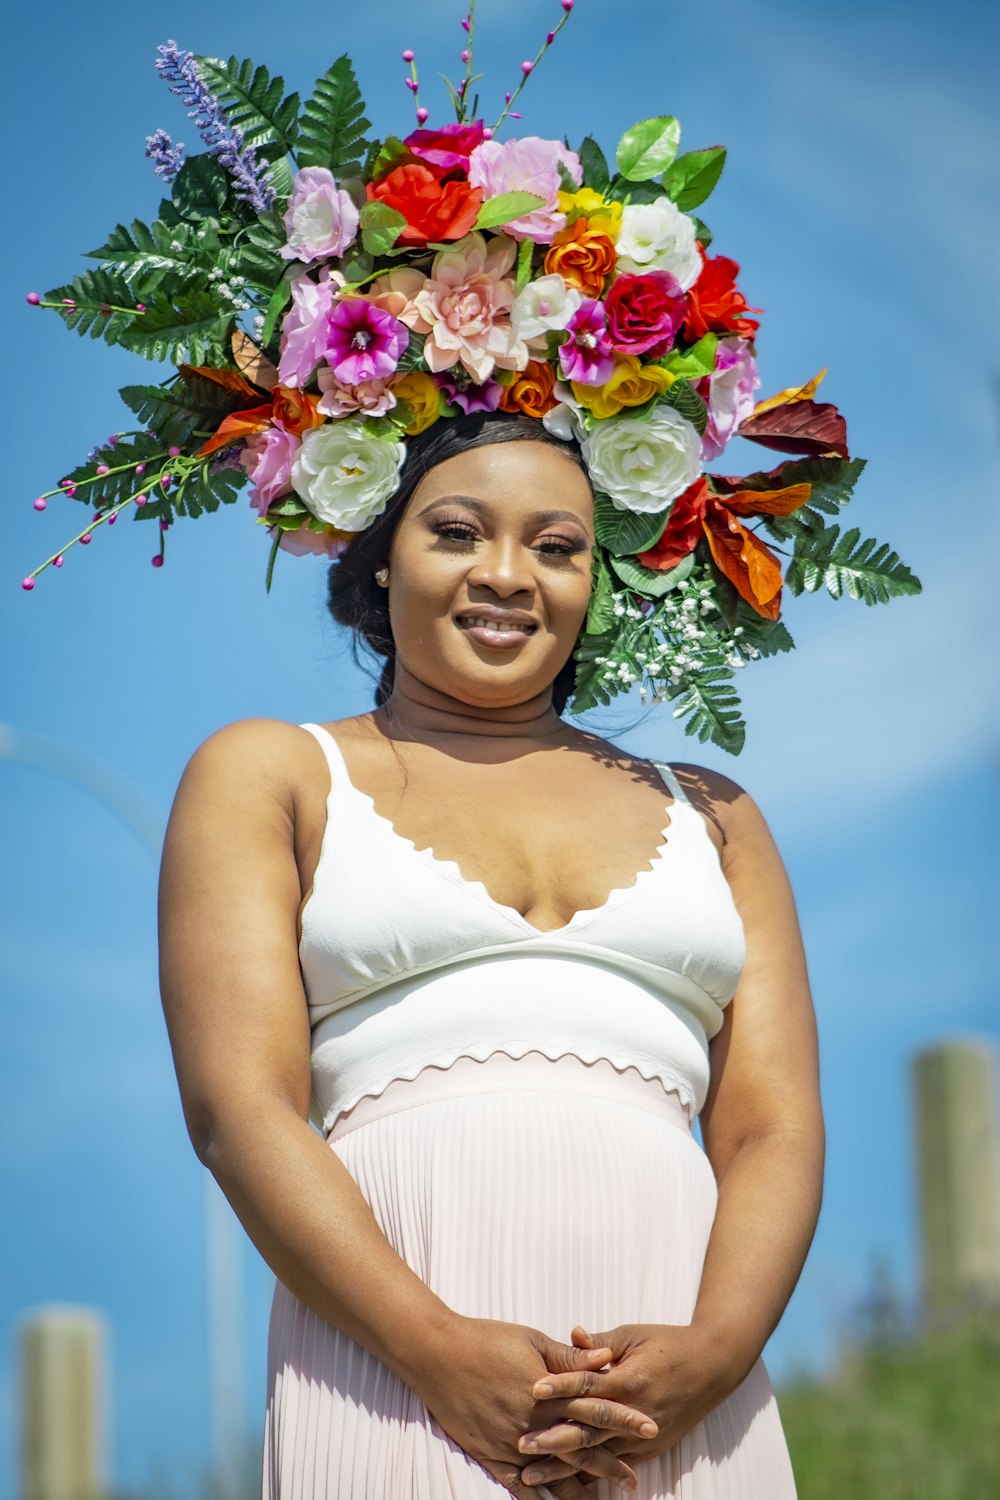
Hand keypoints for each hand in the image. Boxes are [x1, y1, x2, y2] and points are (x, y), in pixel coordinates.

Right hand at [411, 1314, 657, 1495]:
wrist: (437, 1354)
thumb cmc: (486, 1340)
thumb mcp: (532, 1340)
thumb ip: (569, 1356)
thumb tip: (607, 1358)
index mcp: (547, 1391)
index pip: (596, 1408)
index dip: (624, 1419)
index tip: (651, 1428)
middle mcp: (533, 1422)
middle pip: (580, 1447)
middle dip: (611, 1463)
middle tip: (634, 1480)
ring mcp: (511, 1443)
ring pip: (553, 1473)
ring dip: (579, 1487)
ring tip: (601, 1499)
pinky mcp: (489, 1454)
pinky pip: (518, 1485)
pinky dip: (538, 1497)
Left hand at [511, 1322, 732, 1489]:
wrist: (712, 1367)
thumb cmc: (668, 1343)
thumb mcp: (633, 1335)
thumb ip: (600, 1341)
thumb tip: (571, 1335)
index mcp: (631, 1379)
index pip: (589, 1384)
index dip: (560, 1386)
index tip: (532, 1389)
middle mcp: (635, 1412)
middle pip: (589, 1429)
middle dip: (553, 1440)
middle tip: (521, 1445)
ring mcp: (643, 1436)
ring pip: (597, 1455)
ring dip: (563, 1466)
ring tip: (531, 1475)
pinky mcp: (649, 1449)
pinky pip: (615, 1466)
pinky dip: (590, 1476)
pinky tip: (565, 1486)